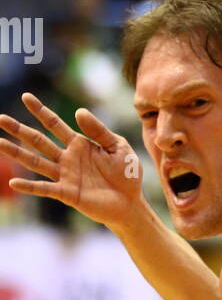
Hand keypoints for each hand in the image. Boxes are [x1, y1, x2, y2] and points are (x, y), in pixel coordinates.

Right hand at [0, 94, 143, 231]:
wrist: (131, 202)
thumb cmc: (126, 173)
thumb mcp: (117, 146)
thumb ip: (99, 130)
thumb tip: (78, 111)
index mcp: (79, 143)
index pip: (54, 123)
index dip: (40, 110)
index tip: (26, 97)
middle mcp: (67, 158)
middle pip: (38, 140)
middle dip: (19, 129)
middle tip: (0, 118)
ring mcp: (65, 176)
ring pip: (36, 161)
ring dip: (17, 153)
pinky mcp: (67, 194)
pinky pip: (45, 189)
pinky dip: (29, 186)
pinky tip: (14, 182)